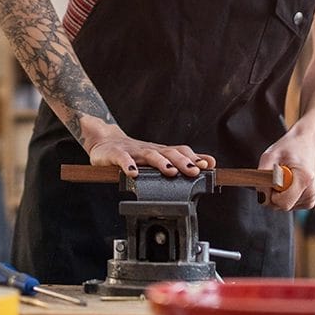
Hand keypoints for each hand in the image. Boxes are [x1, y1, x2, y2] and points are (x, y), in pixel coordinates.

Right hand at [87, 127, 214, 178]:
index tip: (208, 165)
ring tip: (170, 171)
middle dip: (183, 162)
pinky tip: (133, 173)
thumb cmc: (134, 152)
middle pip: (169, 153)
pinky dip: (128, 165)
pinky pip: (122, 158)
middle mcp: (149, 150)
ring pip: (149, 155)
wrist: (104, 141)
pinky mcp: (116, 154)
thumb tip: (210, 162)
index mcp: (160, 151)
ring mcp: (133, 151)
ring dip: (161, 162)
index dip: (195, 158)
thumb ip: (183, 159)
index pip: (181, 151)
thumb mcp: (159, 155)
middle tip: (194, 171)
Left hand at [257, 133, 314, 210]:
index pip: (282, 203)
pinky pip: (289, 204)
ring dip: (279, 194)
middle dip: (273, 194)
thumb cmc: (289, 147)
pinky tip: (289, 181)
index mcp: (304, 180)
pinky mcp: (309, 201)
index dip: (270, 194)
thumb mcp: (270, 155)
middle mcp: (311, 192)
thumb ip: (262, 176)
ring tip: (285, 176)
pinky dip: (285, 195)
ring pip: (284, 206)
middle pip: (282, 206)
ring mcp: (312, 198)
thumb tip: (261, 198)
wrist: (309, 142)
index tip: (270, 179)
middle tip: (276, 175)